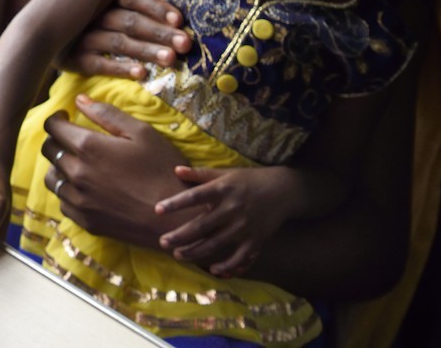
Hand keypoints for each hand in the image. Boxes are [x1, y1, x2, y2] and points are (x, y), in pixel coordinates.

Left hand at [41, 95, 186, 249]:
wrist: (177, 219)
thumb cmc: (164, 170)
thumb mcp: (142, 133)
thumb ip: (107, 114)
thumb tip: (80, 100)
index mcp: (88, 147)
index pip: (52, 127)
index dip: (56, 119)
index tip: (65, 118)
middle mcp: (76, 173)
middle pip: (48, 150)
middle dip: (57, 140)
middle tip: (72, 139)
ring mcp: (78, 200)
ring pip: (51, 178)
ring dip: (60, 167)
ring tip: (78, 164)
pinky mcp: (84, 221)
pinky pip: (63, 201)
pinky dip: (68, 191)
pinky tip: (86, 188)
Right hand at [58, 0, 191, 79]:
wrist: (47, 43)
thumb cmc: (95, 28)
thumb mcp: (110, 12)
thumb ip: (137, 11)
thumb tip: (180, 21)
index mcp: (104, 0)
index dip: (155, 7)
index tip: (179, 20)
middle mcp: (93, 16)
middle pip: (129, 21)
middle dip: (159, 32)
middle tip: (184, 44)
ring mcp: (82, 38)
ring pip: (118, 42)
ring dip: (146, 49)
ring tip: (170, 59)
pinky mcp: (73, 60)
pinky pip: (98, 64)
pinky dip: (120, 68)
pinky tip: (141, 73)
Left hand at [154, 166, 292, 277]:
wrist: (283, 190)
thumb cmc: (248, 180)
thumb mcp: (225, 173)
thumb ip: (200, 174)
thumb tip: (175, 170)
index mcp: (222, 189)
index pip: (194, 196)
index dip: (175, 203)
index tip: (157, 210)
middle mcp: (232, 208)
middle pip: (202, 226)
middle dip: (181, 236)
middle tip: (163, 242)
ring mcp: (244, 226)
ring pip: (216, 244)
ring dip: (196, 252)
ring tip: (178, 255)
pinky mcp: (256, 240)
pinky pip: (240, 257)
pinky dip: (227, 265)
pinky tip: (213, 270)